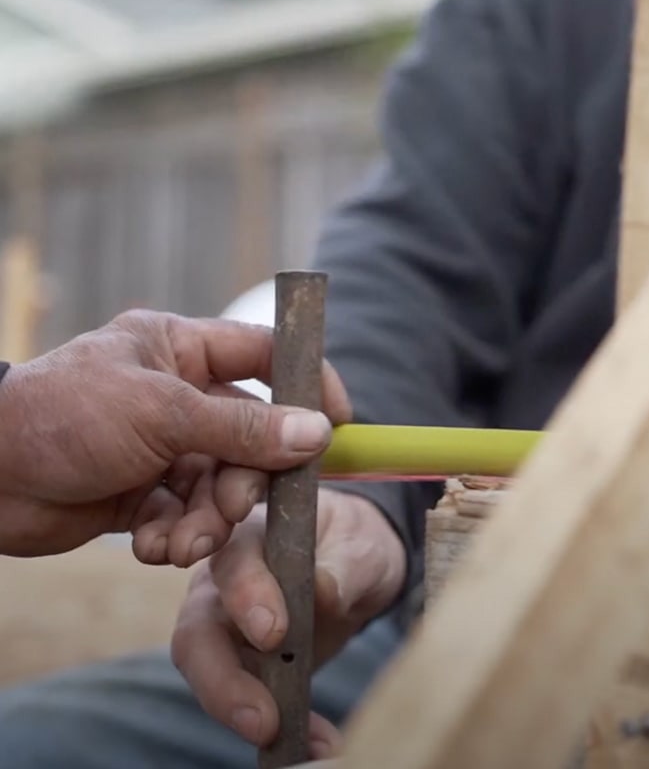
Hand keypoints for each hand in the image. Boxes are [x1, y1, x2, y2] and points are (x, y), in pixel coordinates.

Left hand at [0, 309, 350, 557]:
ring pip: (220, 483)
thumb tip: (316, 434)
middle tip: (230, 508)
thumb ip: (242, 426)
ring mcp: (162, 444)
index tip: (338, 422)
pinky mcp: (144, 491)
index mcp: (181, 349)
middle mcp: (179, 394)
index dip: (307, 383)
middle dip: (243, 478)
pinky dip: (176, 534)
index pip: (265, 354)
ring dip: (208, 518)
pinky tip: (153, 546)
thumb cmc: (64, 416)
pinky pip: (185, 514)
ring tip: (180, 543)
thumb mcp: (160, 413)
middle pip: (251, 434)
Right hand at [170, 490, 406, 749]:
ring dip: (236, 710)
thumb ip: (343, 564)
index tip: (274, 633)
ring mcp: (225, 625)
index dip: (246, 596)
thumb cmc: (354, 541)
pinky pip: (241, 698)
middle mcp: (223, 580)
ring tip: (280, 736)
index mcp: (251, 534)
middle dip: (221, 679)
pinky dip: (273, 725)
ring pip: (204, 671)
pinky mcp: (240, 663)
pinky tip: (311, 741)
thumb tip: (323, 592)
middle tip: (261, 716)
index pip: (233, 560)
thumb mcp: (362, 544)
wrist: (360, 565)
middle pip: (197, 628)